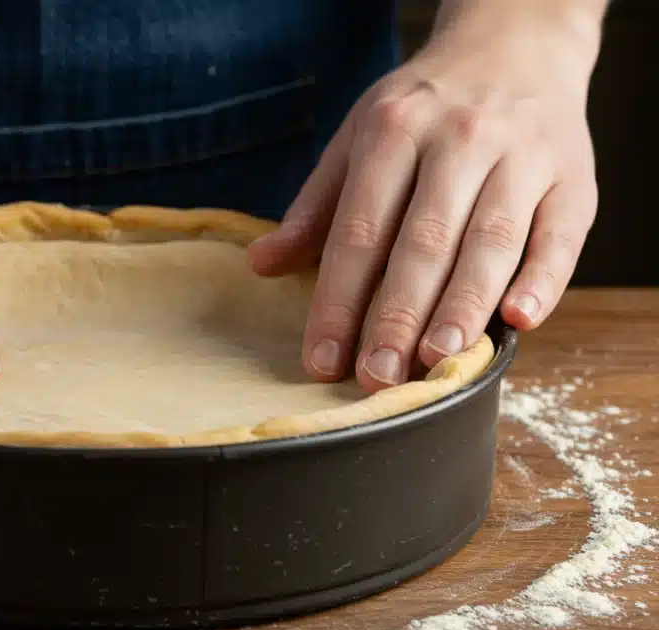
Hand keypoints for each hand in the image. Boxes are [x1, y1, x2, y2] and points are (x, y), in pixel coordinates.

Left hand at [247, 4, 602, 392]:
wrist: (515, 46)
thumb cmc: (424, 109)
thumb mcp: (358, 138)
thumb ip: (316, 207)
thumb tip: (262, 264)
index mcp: (393, 132)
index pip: (358, 231)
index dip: (338, 300)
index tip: (322, 359)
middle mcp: (460, 140)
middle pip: (424, 241)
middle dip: (396, 315)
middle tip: (377, 376)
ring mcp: (522, 157)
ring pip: (490, 242)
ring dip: (463, 305)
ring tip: (436, 359)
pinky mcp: (574, 179)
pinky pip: (560, 235)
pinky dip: (542, 280)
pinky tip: (519, 320)